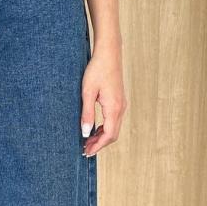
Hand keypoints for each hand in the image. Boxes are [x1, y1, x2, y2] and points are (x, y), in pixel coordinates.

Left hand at [80, 43, 126, 157]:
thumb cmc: (97, 70)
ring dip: (101, 137)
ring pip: (114, 128)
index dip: (97, 146)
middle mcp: (121, 108)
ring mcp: (121, 104)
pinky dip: (104, 128)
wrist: (109, 53)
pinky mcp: (119, 100)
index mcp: (114, 108)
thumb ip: (87, 114)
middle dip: (99, 144)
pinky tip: (94, 129)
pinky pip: (114, 120)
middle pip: (112, 135)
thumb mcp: (87, 92)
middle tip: (85, 149)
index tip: (86, 152)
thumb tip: (85, 133)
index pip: (108, 135)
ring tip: (87, 141)